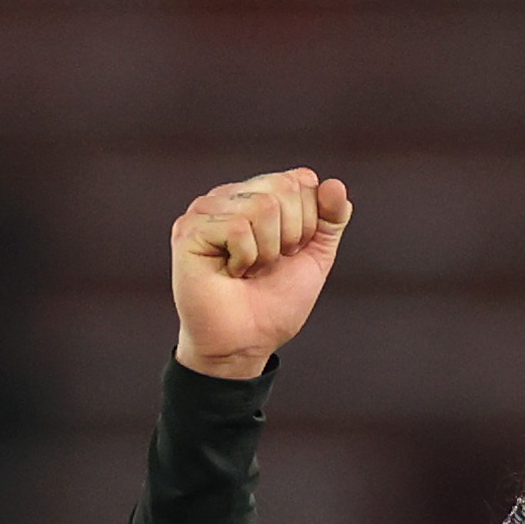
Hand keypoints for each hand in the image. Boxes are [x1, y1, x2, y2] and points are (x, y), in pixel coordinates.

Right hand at [171, 168, 352, 379]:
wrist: (246, 344)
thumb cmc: (274, 305)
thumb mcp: (315, 258)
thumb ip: (331, 219)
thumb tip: (334, 184)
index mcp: (258, 194)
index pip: (299, 179)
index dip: (307, 223)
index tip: (289, 253)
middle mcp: (231, 195)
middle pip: (283, 187)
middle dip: (289, 236)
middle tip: (267, 265)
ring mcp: (206, 209)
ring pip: (262, 206)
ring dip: (266, 251)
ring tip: (247, 270)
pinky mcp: (189, 228)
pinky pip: (238, 227)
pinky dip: (245, 258)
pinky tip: (229, 272)